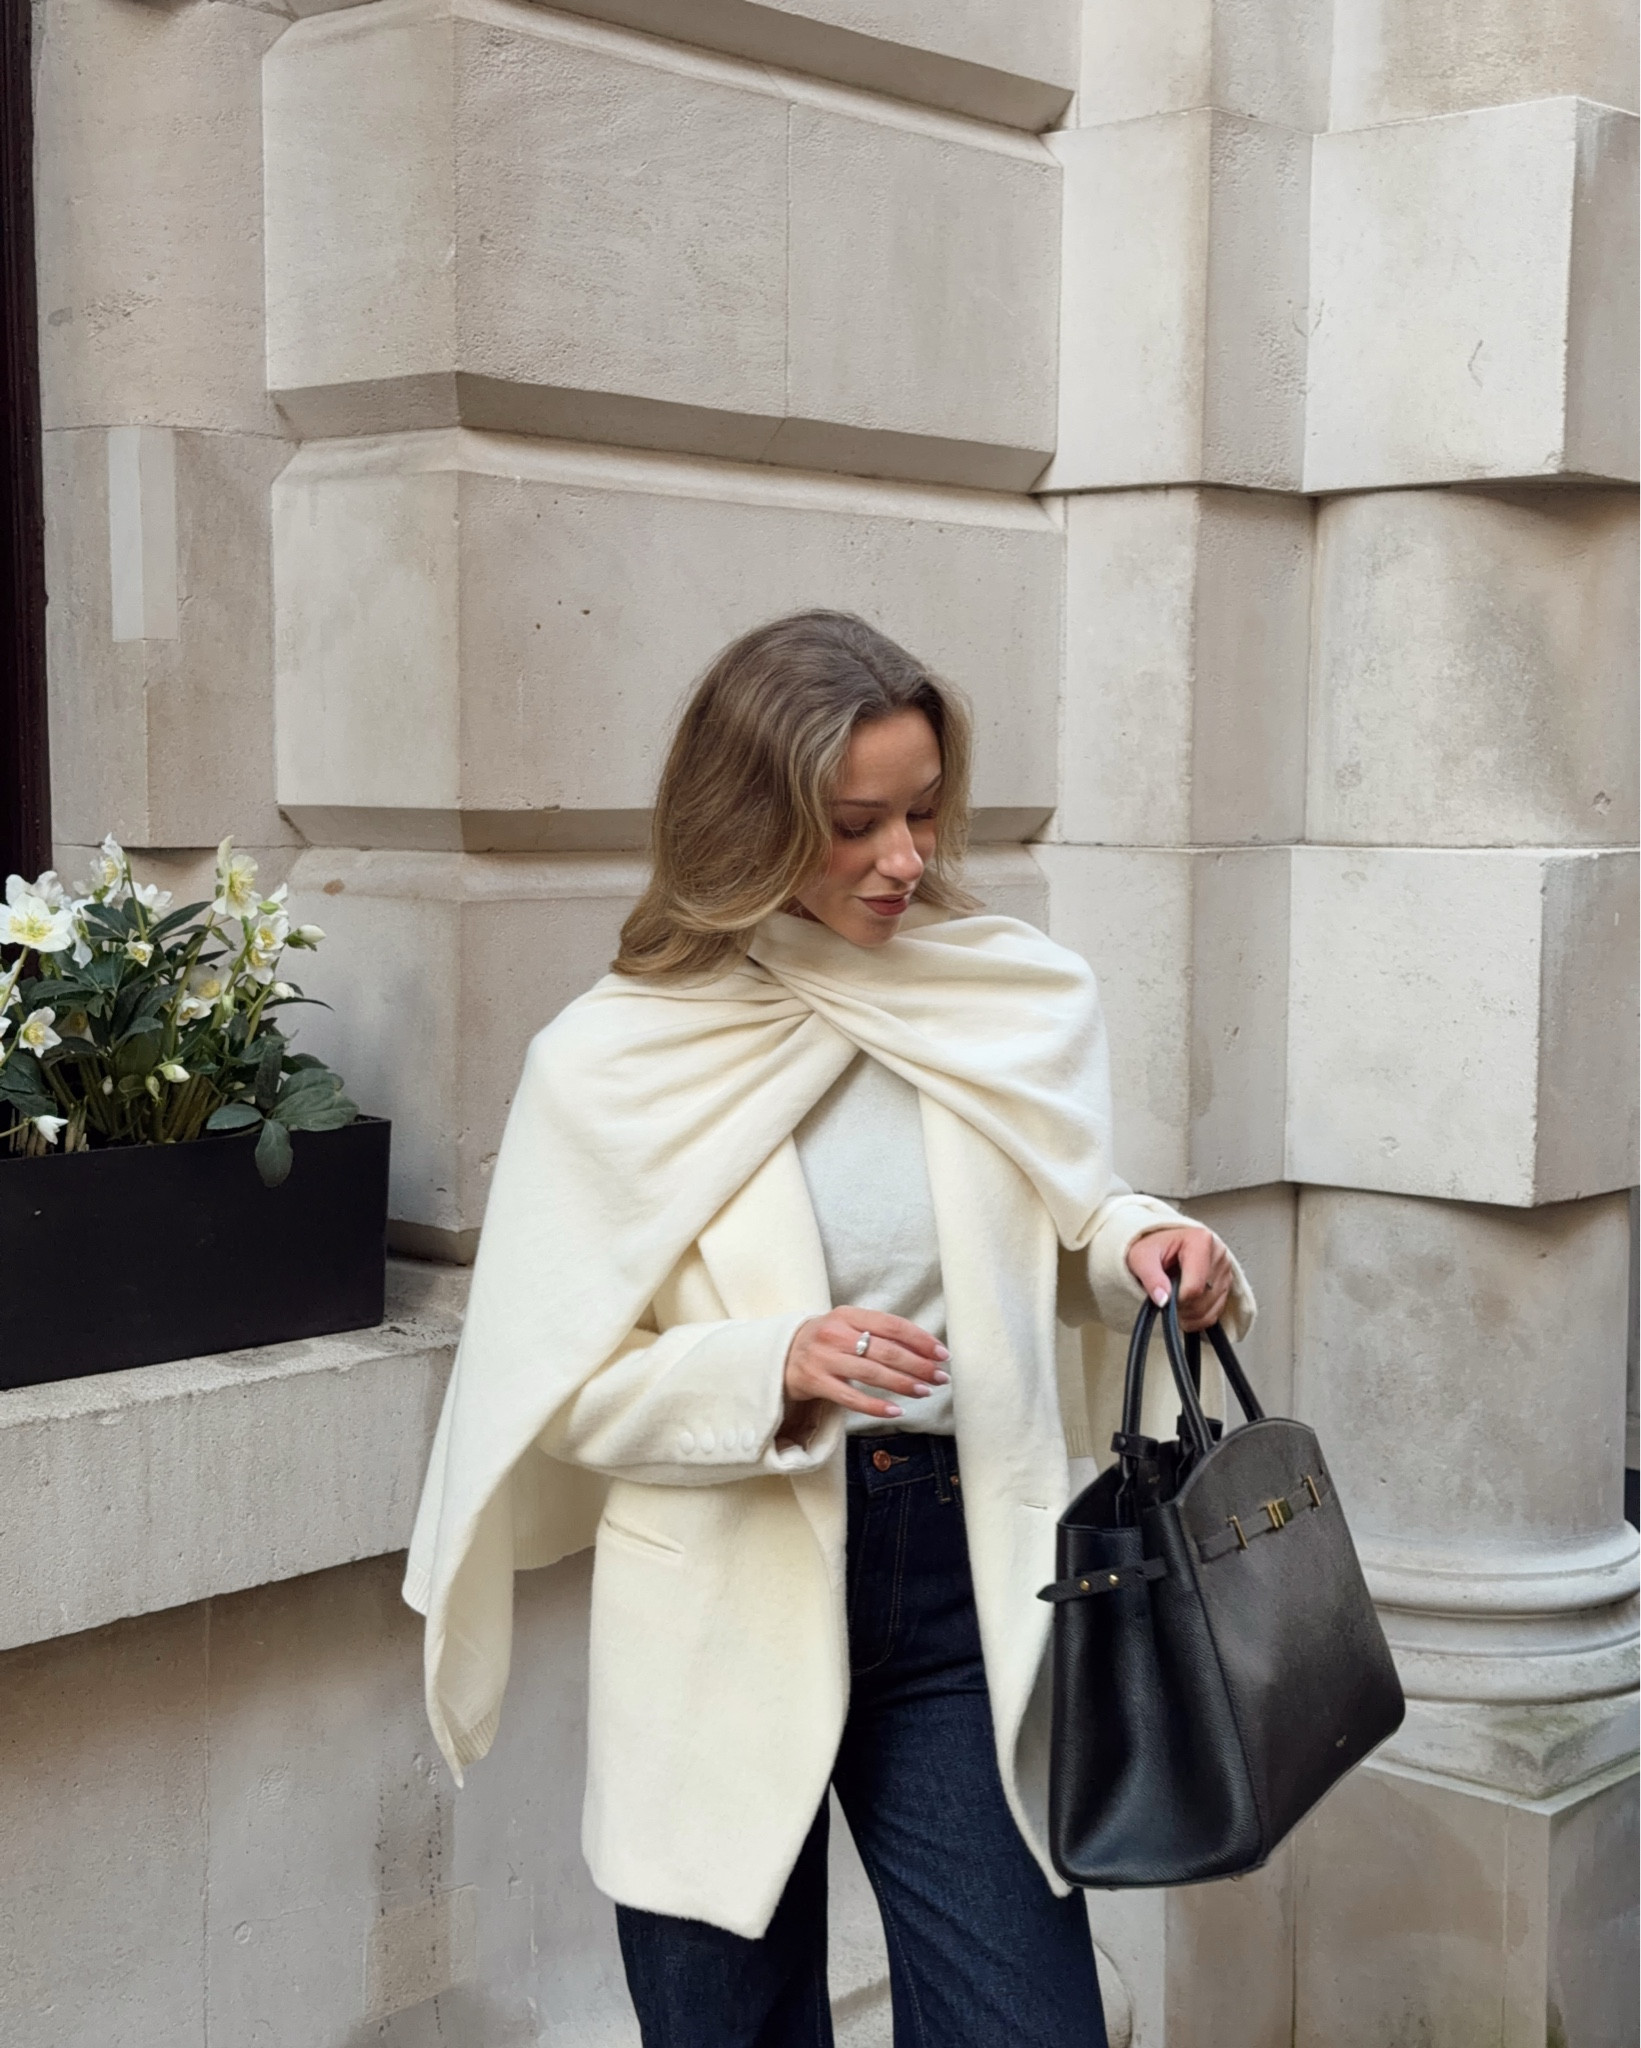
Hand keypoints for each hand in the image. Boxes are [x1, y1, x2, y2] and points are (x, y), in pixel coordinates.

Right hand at [783, 1308, 949, 1426]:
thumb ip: (878, 1333)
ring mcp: (824, 1359)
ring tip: (925, 1392)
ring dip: (903, 1384)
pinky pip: (851, 1397)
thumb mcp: (847, 1326)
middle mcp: (835, 1334)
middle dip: (918, 1365)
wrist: (781, 1353)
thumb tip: (923, 1349)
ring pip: (871, 1373)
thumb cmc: (826, 1340)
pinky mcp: (816, 1382)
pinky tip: (896, 1411)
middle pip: (885, 1351)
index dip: (920, 1340)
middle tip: (940, 1377)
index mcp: (847, 1315)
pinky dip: (875, 1406)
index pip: (892, 1325)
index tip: (942, 1353)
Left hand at [1126, 1227, 1232, 1333]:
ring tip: (1173, 1298)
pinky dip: (1196, 1319)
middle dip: (1180, 1307)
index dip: (1176, 1299)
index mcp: (1200, 1241)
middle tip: (1165, 1296)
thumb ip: (1151, 1277)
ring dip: (1187, 1315)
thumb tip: (1163, 1300)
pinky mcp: (1226, 1285)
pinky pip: (1213, 1315)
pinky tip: (1184, 1306)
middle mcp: (1218, 1254)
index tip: (1163, 1295)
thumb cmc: (1152, 1248)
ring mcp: (1225, 1271)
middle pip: (1202, 1300)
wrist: (1160, 1245)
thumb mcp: (1141, 1257)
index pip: (1194, 1287)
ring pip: (1209, 1311)